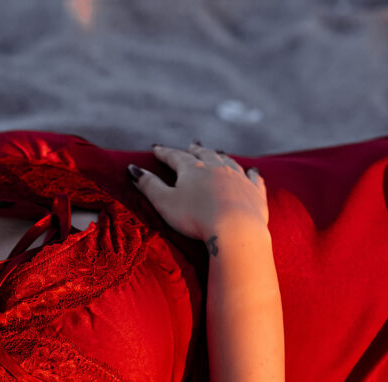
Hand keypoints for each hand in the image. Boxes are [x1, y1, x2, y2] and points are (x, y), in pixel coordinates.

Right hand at [129, 142, 267, 240]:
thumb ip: (148, 185)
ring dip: (221, 156)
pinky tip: (252, 171)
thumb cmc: (194, 217)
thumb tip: (132, 169)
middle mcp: (217, 167)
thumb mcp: (164, 202)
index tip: (156, 148)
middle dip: (195, 150)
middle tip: (192, 145)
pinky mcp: (255, 192)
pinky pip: (254, 178)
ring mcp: (239, 178)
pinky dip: (251, 173)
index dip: (164, 153)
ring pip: (228, 162)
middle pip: (204, 154)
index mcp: (192, 169)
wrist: (235, 230)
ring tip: (218, 152)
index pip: (175, 157)